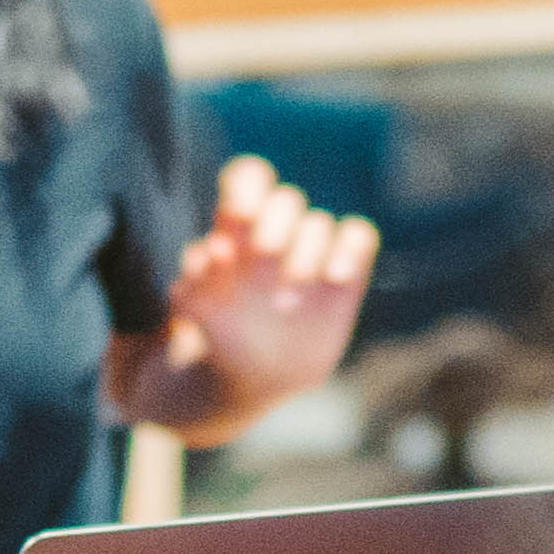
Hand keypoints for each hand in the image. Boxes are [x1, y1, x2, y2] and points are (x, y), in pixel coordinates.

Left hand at [145, 160, 372, 426]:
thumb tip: (214, 250)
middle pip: (286, 200)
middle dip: (273, 231)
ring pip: (318, 223)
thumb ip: (194, 284)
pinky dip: (350, 250)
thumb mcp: (195, 316)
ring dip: (302, 258)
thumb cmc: (220, 335)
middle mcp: (278, 230)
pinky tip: (334, 279)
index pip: (250, 178)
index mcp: (238, 225)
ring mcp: (312, 251)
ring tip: (283, 305)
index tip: (239, 216)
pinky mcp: (345, 273)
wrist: (254, 375)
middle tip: (259, 271)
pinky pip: (359, 236)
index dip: (248, 189)